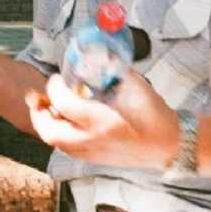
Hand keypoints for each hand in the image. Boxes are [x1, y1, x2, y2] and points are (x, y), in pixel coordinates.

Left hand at [26, 71, 178, 169]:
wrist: (172, 145)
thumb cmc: (155, 115)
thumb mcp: (135, 85)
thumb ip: (112, 68)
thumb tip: (95, 52)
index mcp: (102, 121)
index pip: (64, 102)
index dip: (55, 86)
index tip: (57, 78)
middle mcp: (93, 140)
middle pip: (50, 131)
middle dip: (38, 112)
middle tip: (38, 98)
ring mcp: (93, 153)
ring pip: (55, 142)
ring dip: (46, 124)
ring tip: (49, 108)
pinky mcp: (95, 159)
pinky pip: (66, 149)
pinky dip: (58, 134)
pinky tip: (64, 121)